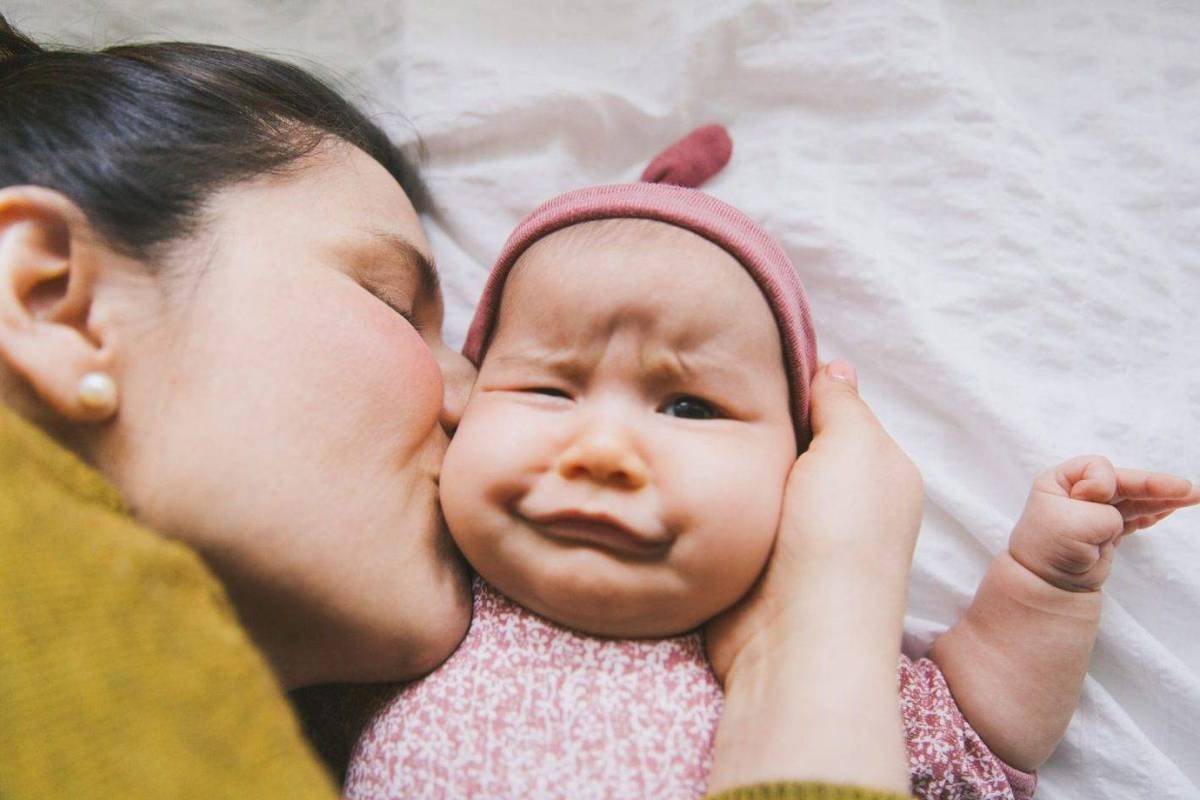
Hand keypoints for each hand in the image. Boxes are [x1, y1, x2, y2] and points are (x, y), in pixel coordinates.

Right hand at [705, 359, 923, 683]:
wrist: (794, 641)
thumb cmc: (838, 538)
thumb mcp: (856, 450)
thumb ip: (842, 403)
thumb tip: (834, 364)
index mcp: (873, 468)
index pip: (830, 405)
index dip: (791, 380)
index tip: (742, 354)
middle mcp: (834, 497)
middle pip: (784, 436)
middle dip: (749, 416)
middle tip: (698, 385)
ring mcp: (788, 530)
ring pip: (748, 469)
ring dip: (722, 454)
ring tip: (676, 419)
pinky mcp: (747, 556)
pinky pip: (724, 506)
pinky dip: (707, 491)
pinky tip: (678, 467)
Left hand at [1009, 454, 1199, 591]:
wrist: (1046, 586)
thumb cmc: (1050, 549)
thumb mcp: (1073, 523)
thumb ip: (1102, 511)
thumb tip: (1114, 513)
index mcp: (1060, 481)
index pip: (1097, 468)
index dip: (1102, 484)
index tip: (1089, 501)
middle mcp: (1077, 493)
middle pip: (1123, 482)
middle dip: (1154, 485)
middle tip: (1186, 488)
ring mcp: (1093, 512)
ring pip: (1133, 499)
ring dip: (1162, 498)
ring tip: (1193, 495)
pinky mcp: (1105, 531)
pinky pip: (1135, 517)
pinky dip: (1153, 513)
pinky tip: (1171, 508)